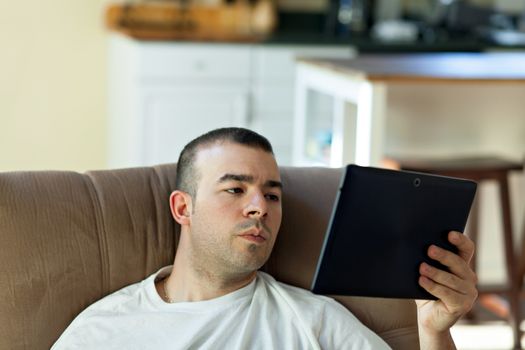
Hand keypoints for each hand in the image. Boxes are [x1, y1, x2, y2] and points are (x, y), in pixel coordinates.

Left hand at [416, 231, 477, 347]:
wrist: (429, 319)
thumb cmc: (425, 291)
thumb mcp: (426, 274)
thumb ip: (425, 261)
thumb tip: (412, 246)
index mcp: (462, 266)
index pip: (467, 249)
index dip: (460, 240)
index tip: (449, 233)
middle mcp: (469, 277)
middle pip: (458, 263)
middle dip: (443, 255)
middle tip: (429, 250)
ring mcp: (469, 293)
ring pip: (451, 279)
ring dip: (435, 272)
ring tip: (421, 267)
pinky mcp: (463, 305)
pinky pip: (447, 293)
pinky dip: (433, 286)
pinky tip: (422, 281)